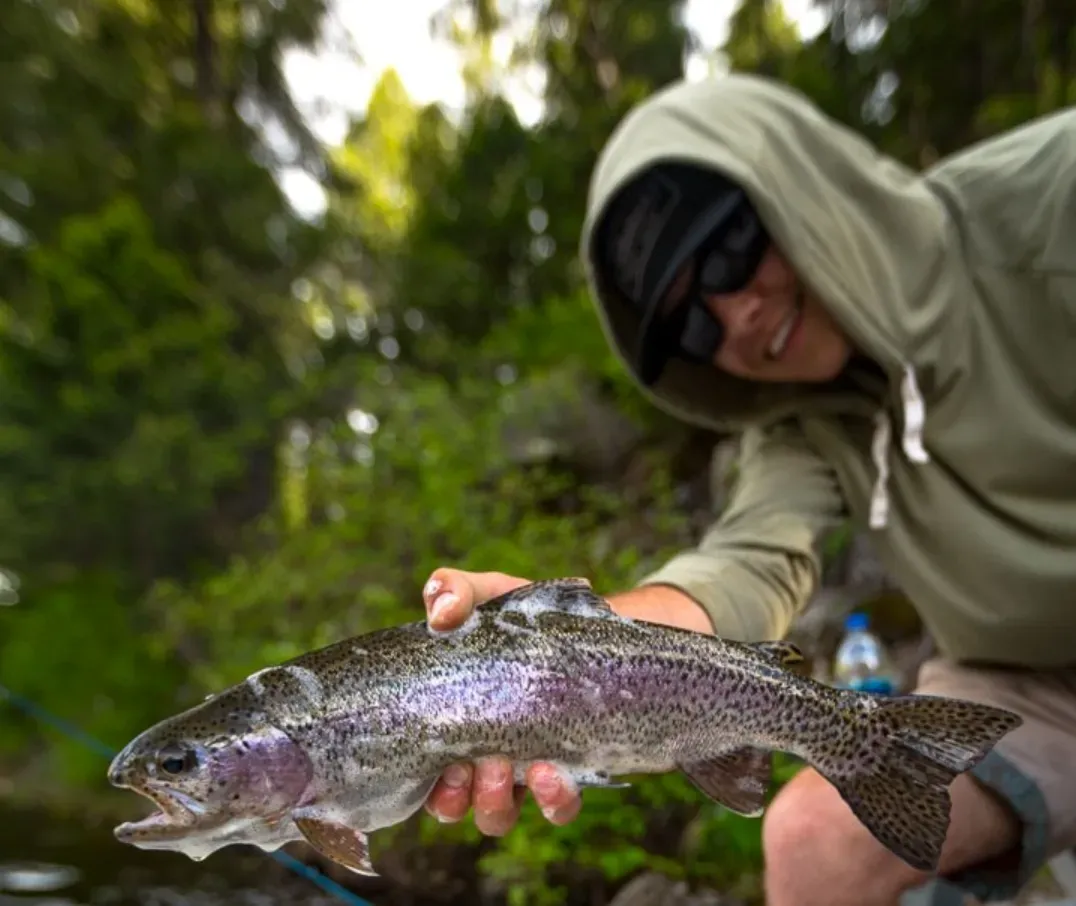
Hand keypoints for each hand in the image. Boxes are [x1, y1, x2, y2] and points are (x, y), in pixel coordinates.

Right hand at [420, 567, 584, 834]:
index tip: (434, 760)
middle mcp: (479, 756)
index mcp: (449, 724)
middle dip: (455, 796)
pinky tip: (552, 773)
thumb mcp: (484, 595)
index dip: (421, 780)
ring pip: (496, 816)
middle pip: (454, 805)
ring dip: (493, 803)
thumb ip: (453, 590)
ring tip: (504, 767)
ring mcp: (521, 770)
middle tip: (470, 763)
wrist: (584, 625)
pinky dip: (553, 800)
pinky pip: (557, 808)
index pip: (419, 771)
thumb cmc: (520, 618)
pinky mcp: (568, 772)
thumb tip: (441, 612)